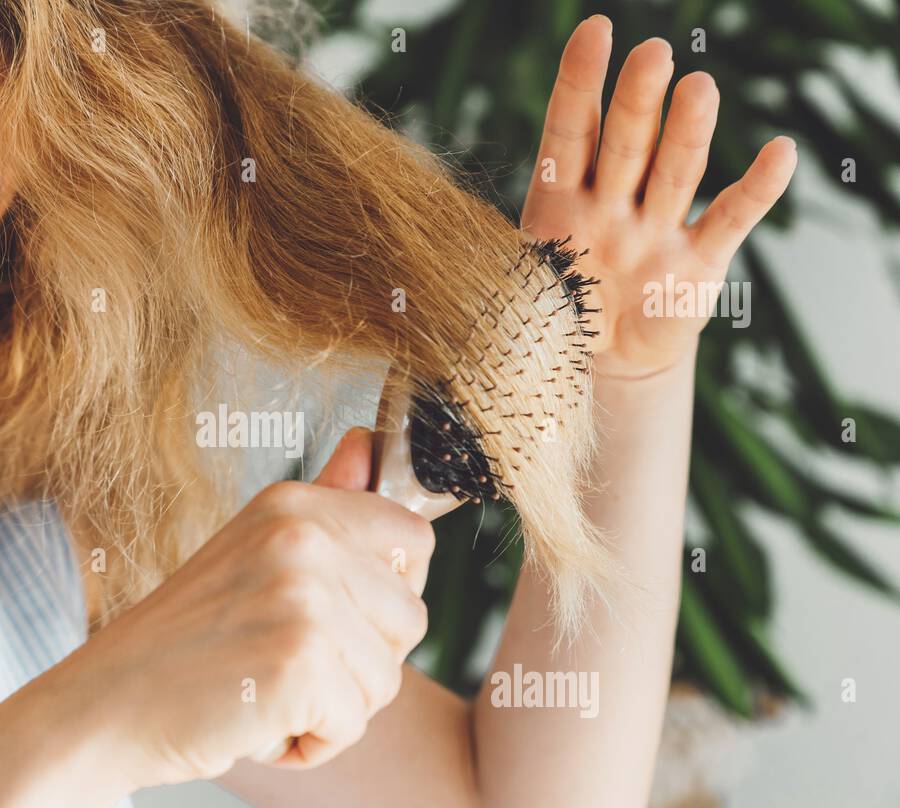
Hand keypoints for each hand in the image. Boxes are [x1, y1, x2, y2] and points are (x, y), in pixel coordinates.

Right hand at [79, 428, 433, 785]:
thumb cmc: (181, 642)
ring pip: (386, 679)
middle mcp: (304, 539)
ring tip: (264, 690)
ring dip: (333, 708)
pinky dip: (311, 743)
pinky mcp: (299, 664)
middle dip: (359, 662)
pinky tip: (257, 722)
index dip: (387, 593)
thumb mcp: (252, 552)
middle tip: (282, 663)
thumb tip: (370, 442)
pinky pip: (352, 724)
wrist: (104, 704)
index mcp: (295, 506)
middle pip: (410, 620)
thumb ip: (324, 502)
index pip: (414, 539)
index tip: (331, 615)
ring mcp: (304, 599)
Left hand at [521, 15, 797, 378]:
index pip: (569, 132)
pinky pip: (729, 221)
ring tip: (698, 87)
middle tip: (652, 54)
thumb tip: (436, 270)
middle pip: (625, 143)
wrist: (602, 366)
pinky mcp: (698, 265)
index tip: (595, 30)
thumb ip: (501, 266)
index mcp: (560, 202)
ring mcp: (657, 230)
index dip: (578, 83)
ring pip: (673, 173)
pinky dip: (756, 189)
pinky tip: (778, 153)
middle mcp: (612, 204)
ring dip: (687, 132)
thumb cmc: (555, 314)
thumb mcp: (516, 288)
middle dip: (637, 101)